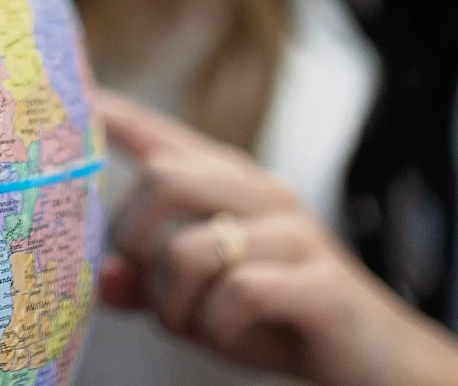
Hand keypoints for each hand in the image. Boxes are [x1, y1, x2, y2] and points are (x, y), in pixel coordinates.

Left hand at [97, 92, 457, 385]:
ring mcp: (295, 235)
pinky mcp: (320, 283)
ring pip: (193, 247)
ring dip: (175, 303)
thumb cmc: (281, 321)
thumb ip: (152, 286)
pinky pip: (239, 292)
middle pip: (164, 178)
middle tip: (144, 286)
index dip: (119, 116)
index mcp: (233, 186)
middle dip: (133, 240)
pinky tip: (228, 334)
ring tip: (193, 327)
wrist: (377, 362)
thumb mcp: (203, 302)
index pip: (166, 137)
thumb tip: (100, 282)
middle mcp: (263, 195)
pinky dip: (216, 325)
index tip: (80, 98)